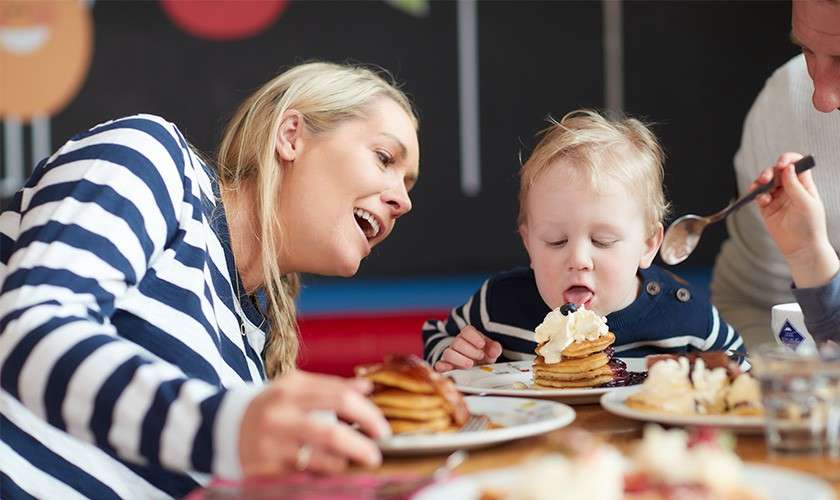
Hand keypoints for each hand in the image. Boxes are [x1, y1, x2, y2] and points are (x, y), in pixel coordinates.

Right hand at [238, 371, 389, 476]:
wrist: (222, 426)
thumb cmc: (270, 405)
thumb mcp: (295, 387)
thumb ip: (331, 386)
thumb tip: (367, 387)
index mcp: (291, 389)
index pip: (340, 398)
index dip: (368, 413)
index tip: (382, 428)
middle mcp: (280, 416)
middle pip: (331, 433)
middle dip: (360, 446)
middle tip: (376, 454)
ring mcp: (271, 445)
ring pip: (318, 460)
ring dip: (343, 464)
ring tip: (354, 463)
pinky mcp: (264, 469)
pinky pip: (303, 475)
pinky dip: (322, 474)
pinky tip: (330, 471)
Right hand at [434, 326, 501, 371]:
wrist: (476, 367)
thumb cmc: (482, 356)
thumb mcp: (491, 351)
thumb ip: (494, 348)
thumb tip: (494, 351)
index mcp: (468, 336)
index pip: (467, 331)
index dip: (474, 337)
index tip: (482, 344)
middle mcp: (457, 343)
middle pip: (458, 342)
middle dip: (471, 350)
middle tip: (480, 356)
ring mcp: (449, 354)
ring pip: (448, 353)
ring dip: (460, 359)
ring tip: (471, 365)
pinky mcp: (444, 366)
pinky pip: (439, 365)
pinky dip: (443, 367)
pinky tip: (451, 369)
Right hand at [753, 152, 837, 286]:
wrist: (801, 247)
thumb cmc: (809, 225)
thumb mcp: (806, 203)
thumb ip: (795, 186)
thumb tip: (787, 168)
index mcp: (804, 184)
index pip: (796, 165)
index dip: (788, 160)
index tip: (782, 164)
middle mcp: (790, 188)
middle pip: (777, 172)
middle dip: (769, 172)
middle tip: (766, 178)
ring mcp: (777, 197)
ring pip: (765, 182)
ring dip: (760, 182)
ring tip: (758, 187)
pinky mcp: (766, 208)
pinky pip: (758, 196)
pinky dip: (757, 195)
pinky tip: (762, 201)